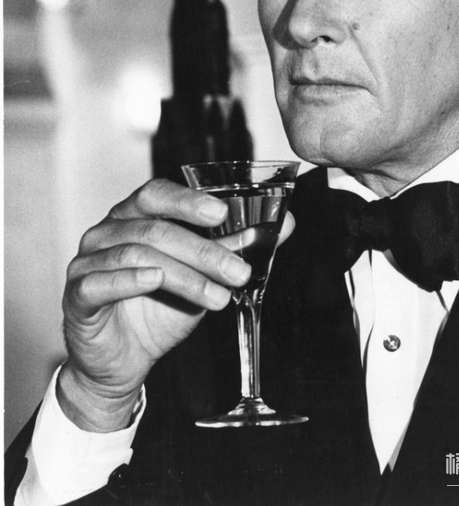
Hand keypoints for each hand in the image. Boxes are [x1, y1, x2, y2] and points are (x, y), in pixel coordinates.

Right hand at [59, 178, 293, 431]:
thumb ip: (237, 247)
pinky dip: (129, 280)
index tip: (223, 212)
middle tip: (239, 271)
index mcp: (134, 217)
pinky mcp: (77, 294)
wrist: (123, 362)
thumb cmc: (160, 309)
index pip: (157, 194)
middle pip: (155, 228)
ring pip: (137, 255)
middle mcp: (107, 231)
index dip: (188, 200)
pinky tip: (155, 281)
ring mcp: (88, 260)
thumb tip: (284, 222)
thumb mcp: (204, 276)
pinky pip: (100, 281)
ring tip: (219, 297)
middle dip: (203, 249)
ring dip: (185, 275)